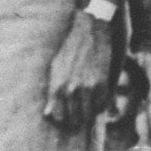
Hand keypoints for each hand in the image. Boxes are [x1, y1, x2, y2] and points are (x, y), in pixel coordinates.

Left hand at [43, 11, 111, 129]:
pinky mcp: (102, 83)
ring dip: (90, 113)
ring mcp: (87, 88)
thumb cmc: (71, 49)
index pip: (58, 117)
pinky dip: (101, 105)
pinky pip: (102, 104)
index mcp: (57, 87)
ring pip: (89, 115)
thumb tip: (47, 113)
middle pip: (74, 119)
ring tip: (90, 107)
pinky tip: (99, 98)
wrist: (90, 31)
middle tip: (81, 112)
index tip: (69, 115)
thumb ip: (52, 92)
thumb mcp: (55, 69)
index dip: (64, 118)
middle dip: (77, 118)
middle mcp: (71, 90)